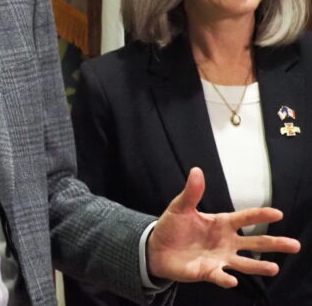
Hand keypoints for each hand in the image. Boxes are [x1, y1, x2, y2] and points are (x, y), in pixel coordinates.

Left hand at [147, 167, 300, 286]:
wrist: (157, 248)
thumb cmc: (172, 227)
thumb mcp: (180, 207)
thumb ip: (192, 192)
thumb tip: (197, 171)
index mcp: (221, 223)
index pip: (245, 218)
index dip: (260, 215)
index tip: (278, 213)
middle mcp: (226, 242)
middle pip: (255, 243)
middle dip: (274, 243)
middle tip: (294, 245)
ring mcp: (220, 258)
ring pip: (245, 264)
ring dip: (259, 266)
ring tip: (274, 267)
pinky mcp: (209, 272)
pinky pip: (220, 276)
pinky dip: (226, 279)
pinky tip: (232, 279)